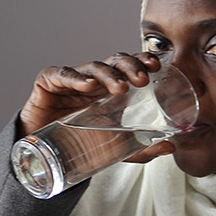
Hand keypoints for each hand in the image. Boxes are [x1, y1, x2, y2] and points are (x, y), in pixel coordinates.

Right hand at [18, 51, 161, 136]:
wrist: (44, 154)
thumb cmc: (81, 143)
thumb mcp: (115, 148)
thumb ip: (141, 147)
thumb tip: (170, 147)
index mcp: (111, 87)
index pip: (131, 66)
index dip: (143, 61)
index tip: (157, 65)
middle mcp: (94, 79)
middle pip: (115, 62)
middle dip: (131, 66)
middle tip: (142, 79)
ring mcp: (73, 80)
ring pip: (93, 67)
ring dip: (109, 75)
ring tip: (121, 88)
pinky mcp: (49, 83)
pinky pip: (62, 75)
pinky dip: (76, 78)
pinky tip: (88, 85)